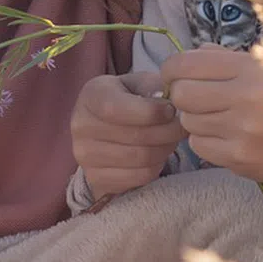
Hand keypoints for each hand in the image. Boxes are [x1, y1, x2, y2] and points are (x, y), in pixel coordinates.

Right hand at [70, 71, 187, 200]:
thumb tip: (171, 101)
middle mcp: (81, 125)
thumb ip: (154, 87)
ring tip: (171, 139)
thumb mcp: (139, 84)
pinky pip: (139, 176)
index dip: (150, 112)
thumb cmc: (129, 100)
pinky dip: (156, 166)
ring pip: (141, 158)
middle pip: (135, 136)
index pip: (116, 109)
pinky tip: (158, 154)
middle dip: (168, 132)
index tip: (171, 110)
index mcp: (91, 95)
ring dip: (165, 149)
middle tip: (181, 127)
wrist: (105, 128)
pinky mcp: (96, 178)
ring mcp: (85, 155)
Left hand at [161, 47, 262, 182]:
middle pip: (182, 95)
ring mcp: (243, 130)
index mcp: (250, 68)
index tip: (175, 75)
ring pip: (188, 122)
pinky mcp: (240, 158)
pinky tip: (225, 136)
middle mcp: (246, 97)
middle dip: (183, 95)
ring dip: (196, 120)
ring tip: (218, 117)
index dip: (172, 69)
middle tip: (196, 98)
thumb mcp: (261, 66)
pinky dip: (206, 141)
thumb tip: (188, 57)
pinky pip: (199, 146)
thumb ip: (223, 58)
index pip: (186, 64)